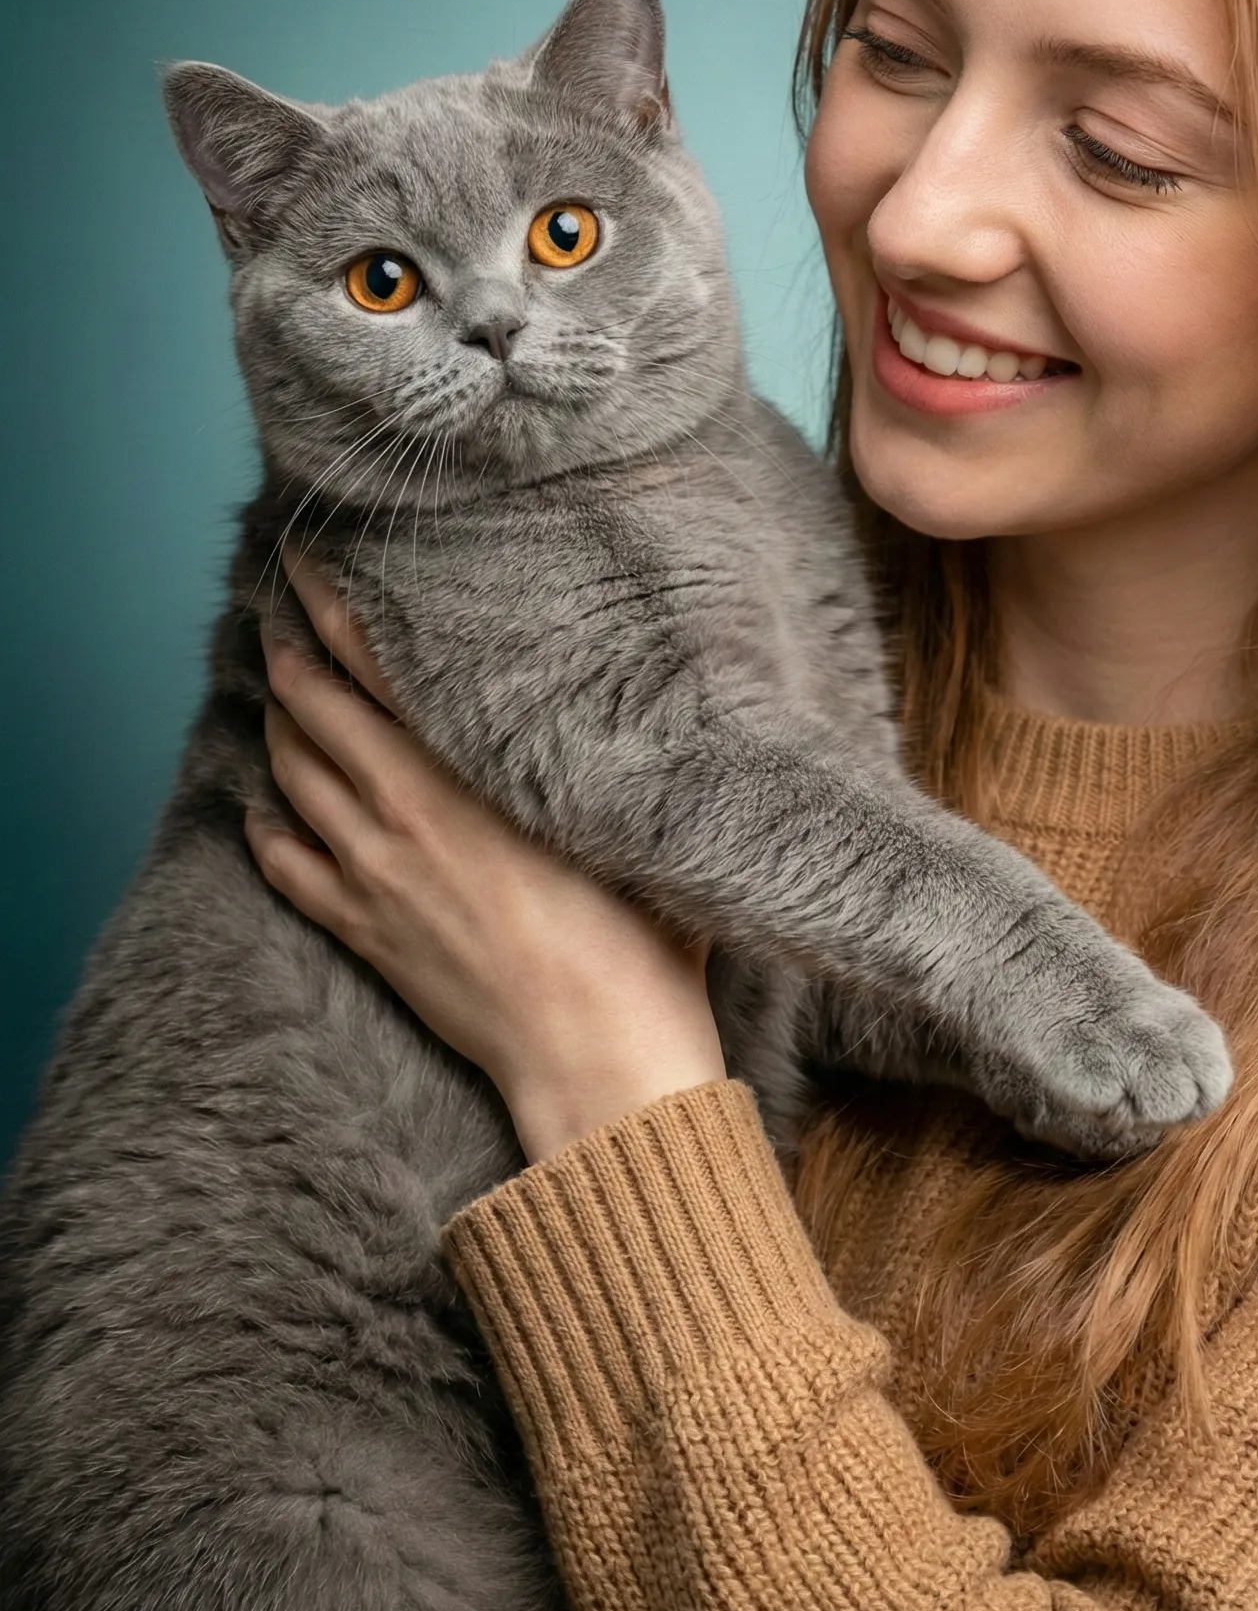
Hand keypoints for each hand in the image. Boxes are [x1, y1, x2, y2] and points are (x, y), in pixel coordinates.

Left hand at [248, 553, 726, 1161]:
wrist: (595, 1053)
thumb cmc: (639, 937)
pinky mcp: (365, 933)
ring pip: (290, 776)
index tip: (308, 556)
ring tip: (277, 690)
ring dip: (278, 726)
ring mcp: (373, 875)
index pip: (376, 662)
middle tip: (282, 610)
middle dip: (292, 650)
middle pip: (316, 707)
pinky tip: (264, 805)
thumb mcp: (631, 820)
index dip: (333, 603)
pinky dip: (266, 824)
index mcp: (467, 771)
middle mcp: (403, 812)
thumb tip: (615, 689)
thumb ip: (597, 752)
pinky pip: (286, 865)